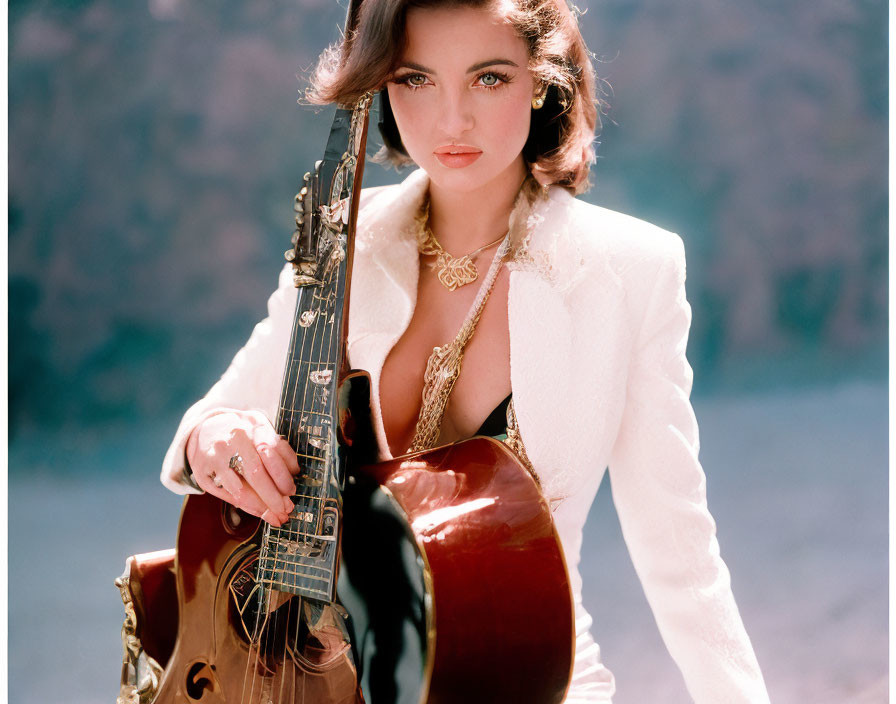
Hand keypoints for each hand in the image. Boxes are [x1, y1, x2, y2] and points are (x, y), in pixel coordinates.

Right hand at [186, 410, 300, 525]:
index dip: (283, 476)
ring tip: (276, 516)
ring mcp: (215, 457)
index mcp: (252, 426)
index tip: (292, 491)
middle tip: (286, 509)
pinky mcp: (203, 473)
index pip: (271, 453)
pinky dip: (246, 506)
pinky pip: (228, 495)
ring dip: (261, 506)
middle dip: (274, 497)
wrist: (205, 428)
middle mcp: (232, 440)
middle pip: (256, 473)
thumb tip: (294, 472)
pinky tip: (258, 511)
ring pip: (240, 489)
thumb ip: (279, 446)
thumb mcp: (262, 428)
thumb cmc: (242, 431)